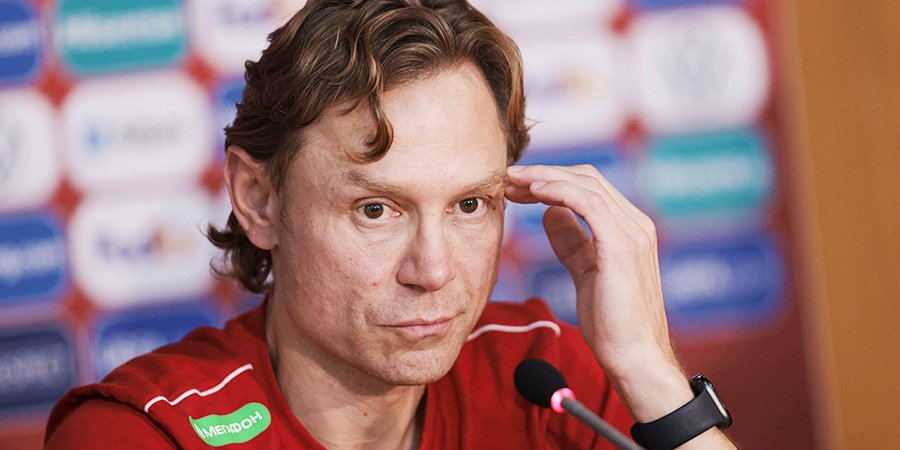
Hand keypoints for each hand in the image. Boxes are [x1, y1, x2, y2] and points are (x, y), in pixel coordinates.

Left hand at [506, 164, 674, 374]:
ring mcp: (632, 233)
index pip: (588, 186)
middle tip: (508, 178)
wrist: (633, 356)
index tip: (516, 186)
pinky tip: (535, 192)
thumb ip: (572, 241)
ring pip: (586, 184)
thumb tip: (550, 213)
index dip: (550, 179)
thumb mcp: (585, 271)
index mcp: (629, 228)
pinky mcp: (622, 246)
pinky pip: (589, 203)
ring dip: (544, 178)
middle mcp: (635, 224)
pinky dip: (560, 191)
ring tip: (513, 181)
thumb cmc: (612, 322)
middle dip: (543, 173)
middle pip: (586, 178)